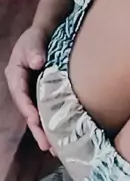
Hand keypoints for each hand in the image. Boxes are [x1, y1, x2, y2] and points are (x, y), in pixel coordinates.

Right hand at [4, 24, 50, 149]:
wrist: (51, 31)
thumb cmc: (40, 34)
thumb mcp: (35, 37)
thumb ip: (35, 48)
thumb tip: (35, 62)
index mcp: (15, 74)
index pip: (19, 93)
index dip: (27, 107)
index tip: (35, 119)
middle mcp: (23, 87)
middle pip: (28, 111)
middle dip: (37, 129)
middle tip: (47, 146)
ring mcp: (34, 92)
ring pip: (38, 115)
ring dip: (46, 132)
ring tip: (55, 149)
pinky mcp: (46, 95)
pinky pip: (49, 111)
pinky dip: (54, 124)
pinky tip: (63, 137)